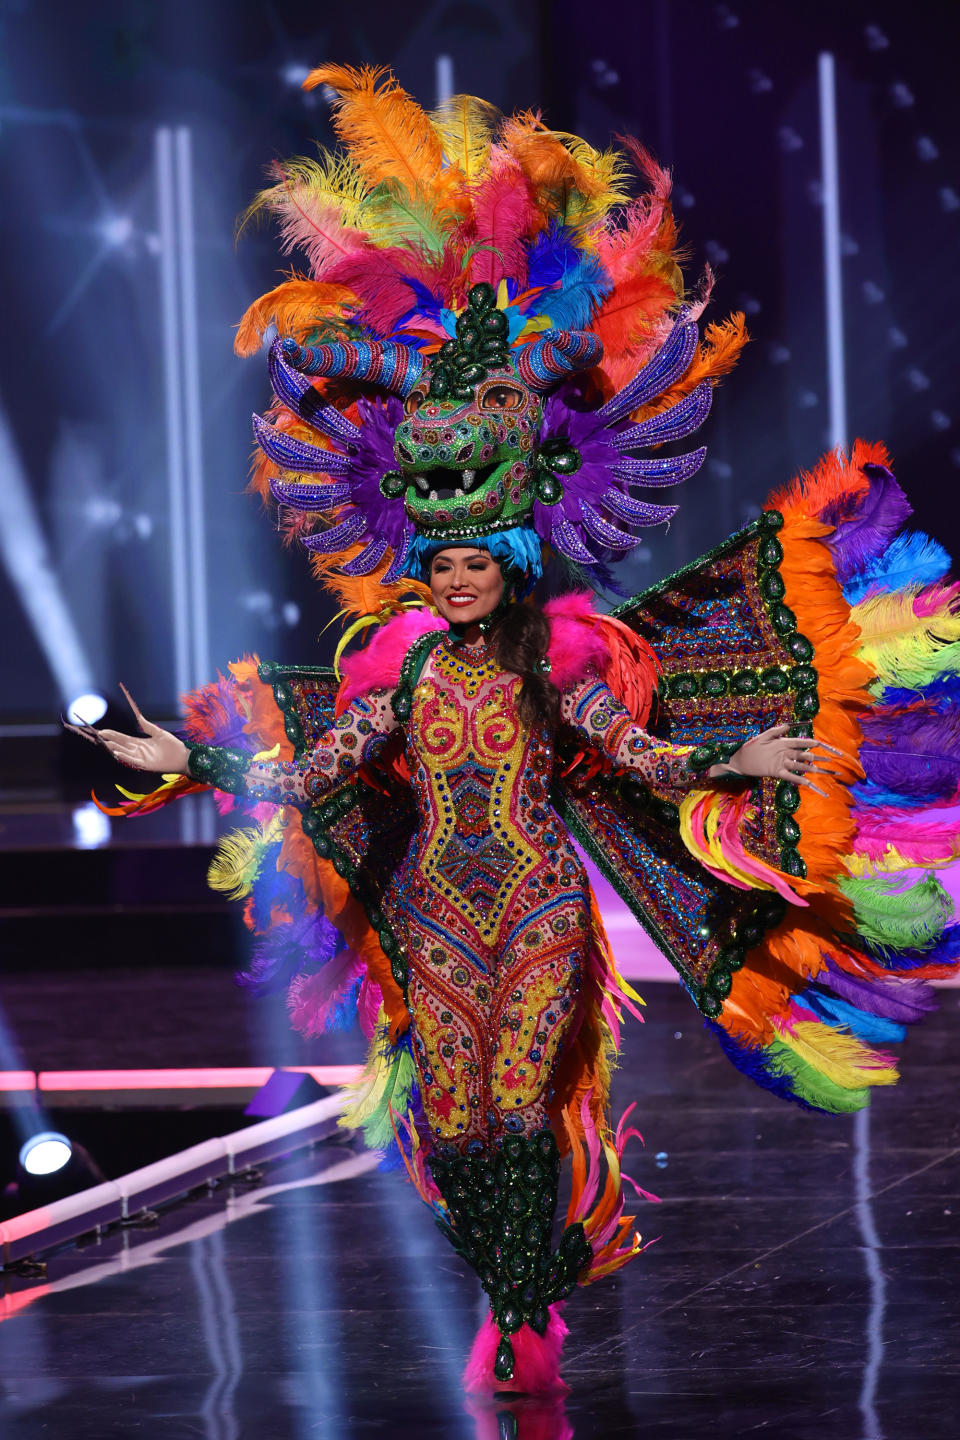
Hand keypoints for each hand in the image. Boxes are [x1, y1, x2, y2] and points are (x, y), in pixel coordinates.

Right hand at [63, 684, 191, 775]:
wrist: (184, 757)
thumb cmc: (173, 746)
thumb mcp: (158, 733)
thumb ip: (147, 726)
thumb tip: (138, 715)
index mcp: (139, 743)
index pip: (121, 738)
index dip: (111, 735)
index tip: (100, 730)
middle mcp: (137, 751)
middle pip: (119, 745)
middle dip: (107, 741)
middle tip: (96, 736)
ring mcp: (141, 758)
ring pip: (123, 753)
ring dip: (113, 748)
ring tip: (104, 743)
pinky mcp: (146, 765)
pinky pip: (132, 761)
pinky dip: (124, 757)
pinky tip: (116, 753)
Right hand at [717, 723, 843, 797]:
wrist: (738, 761)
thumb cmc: (751, 747)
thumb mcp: (763, 734)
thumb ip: (778, 730)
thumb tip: (790, 724)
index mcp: (784, 741)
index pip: (808, 741)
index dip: (823, 745)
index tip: (835, 749)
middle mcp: (786, 752)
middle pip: (810, 754)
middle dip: (825, 758)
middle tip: (839, 762)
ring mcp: (782, 763)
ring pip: (805, 767)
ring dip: (821, 771)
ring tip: (835, 773)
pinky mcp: (778, 773)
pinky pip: (795, 779)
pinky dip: (807, 784)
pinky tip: (818, 790)